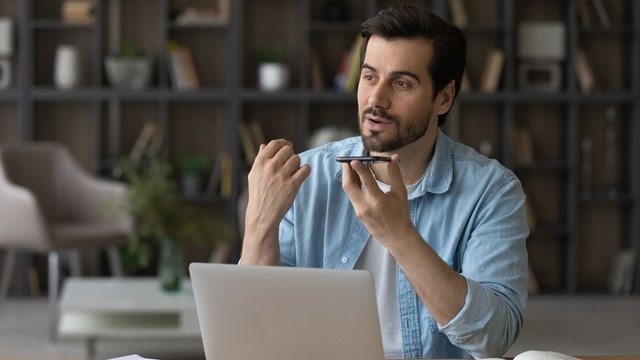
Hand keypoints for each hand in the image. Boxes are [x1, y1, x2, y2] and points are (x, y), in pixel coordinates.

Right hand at [241, 139, 309, 263]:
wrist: (262, 214)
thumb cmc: (258, 194)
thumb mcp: (254, 175)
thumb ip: (259, 159)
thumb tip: (263, 145)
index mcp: (260, 163)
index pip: (275, 144)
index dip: (283, 143)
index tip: (288, 146)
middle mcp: (270, 167)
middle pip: (288, 150)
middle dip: (291, 155)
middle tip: (290, 163)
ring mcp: (282, 176)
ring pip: (297, 159)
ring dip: (297, 164)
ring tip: (293, 172)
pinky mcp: (293, 185)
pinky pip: (305, 169)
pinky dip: (306, 171)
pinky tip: (301, 175)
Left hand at [341, 154, 412, 247]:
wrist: (396, 236)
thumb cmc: (400, 214)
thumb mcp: (401, 193)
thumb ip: (395, 174)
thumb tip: (394, 157)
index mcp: (378, 201)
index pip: (366, 181)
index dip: (359, 169)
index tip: (354, 159)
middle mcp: (366, 206)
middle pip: (349, 186)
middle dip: (346, 171)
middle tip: (346, 159)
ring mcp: (359, 210)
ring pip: (348, 191)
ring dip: (347, 177)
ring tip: (349, 166)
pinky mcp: (357, 213)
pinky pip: (351, 196)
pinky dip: (351, 185)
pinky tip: (354, 178)